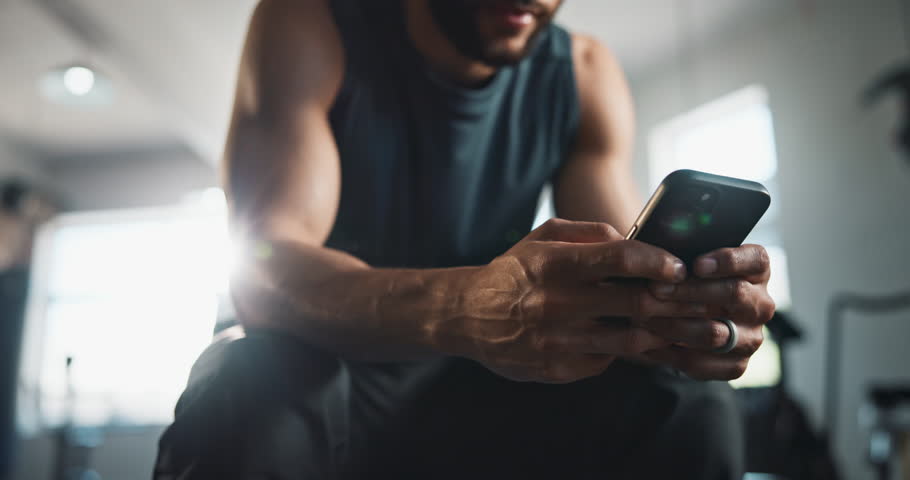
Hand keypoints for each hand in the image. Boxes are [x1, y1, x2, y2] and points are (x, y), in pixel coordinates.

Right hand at [438, 218, 706, 383]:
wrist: (468, 316)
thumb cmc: (514, 271)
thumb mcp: (543, 238)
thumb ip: (590, 234)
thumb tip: (636, 240)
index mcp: (553, 265)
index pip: (620, 259)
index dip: (658, 262)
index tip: (678, 266)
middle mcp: (555, 304)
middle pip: (635, 304)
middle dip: (674, 301)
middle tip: (693, 298)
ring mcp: (556, 341)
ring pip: (630, 341)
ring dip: (660, 331)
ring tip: (675, 322)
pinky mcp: (557, 370)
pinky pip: (608, 361)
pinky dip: (625, 350)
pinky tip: (634, 339)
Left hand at [638, 245, 775, 379]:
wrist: (682, 320)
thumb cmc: (683, 279)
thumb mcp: (687, 261)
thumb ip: (683, 254)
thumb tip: (662, 255)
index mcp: (757, 270)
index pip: (756, 260)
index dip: (728, 260)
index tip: (697, 264)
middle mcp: (760, 304)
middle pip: (734, 294)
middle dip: (690, 291)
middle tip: (656, 288)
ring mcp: (751, 337)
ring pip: (715, 333)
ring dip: (675, 325)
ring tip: (644, 317)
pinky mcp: (736, 364)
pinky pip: (703, 362)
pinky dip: (672, 354)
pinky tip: (649, 342)